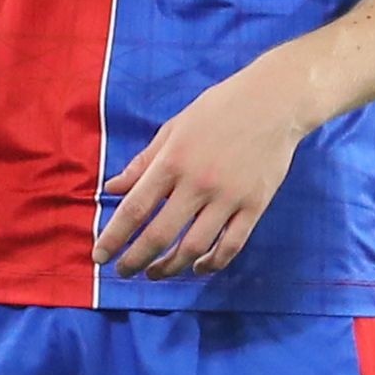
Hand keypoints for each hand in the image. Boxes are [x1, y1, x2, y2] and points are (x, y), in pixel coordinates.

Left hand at [93, 59, 318, 280]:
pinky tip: (197, 267)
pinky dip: (212, 263)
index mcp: (173, 160)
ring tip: (155, 272)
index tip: (100, 256)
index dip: (114, 237)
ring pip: (194, 247)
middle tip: (124, 272)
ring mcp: (229, 197)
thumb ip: (143, 162)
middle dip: (136, 260)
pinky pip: (231, 245)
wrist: (275, 101)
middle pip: (160, 235)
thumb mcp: (174, 127)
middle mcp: (198, 183)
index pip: (135, 209)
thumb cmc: (219, 109)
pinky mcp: (255, 206)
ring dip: (170, 267)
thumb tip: (112, 188)